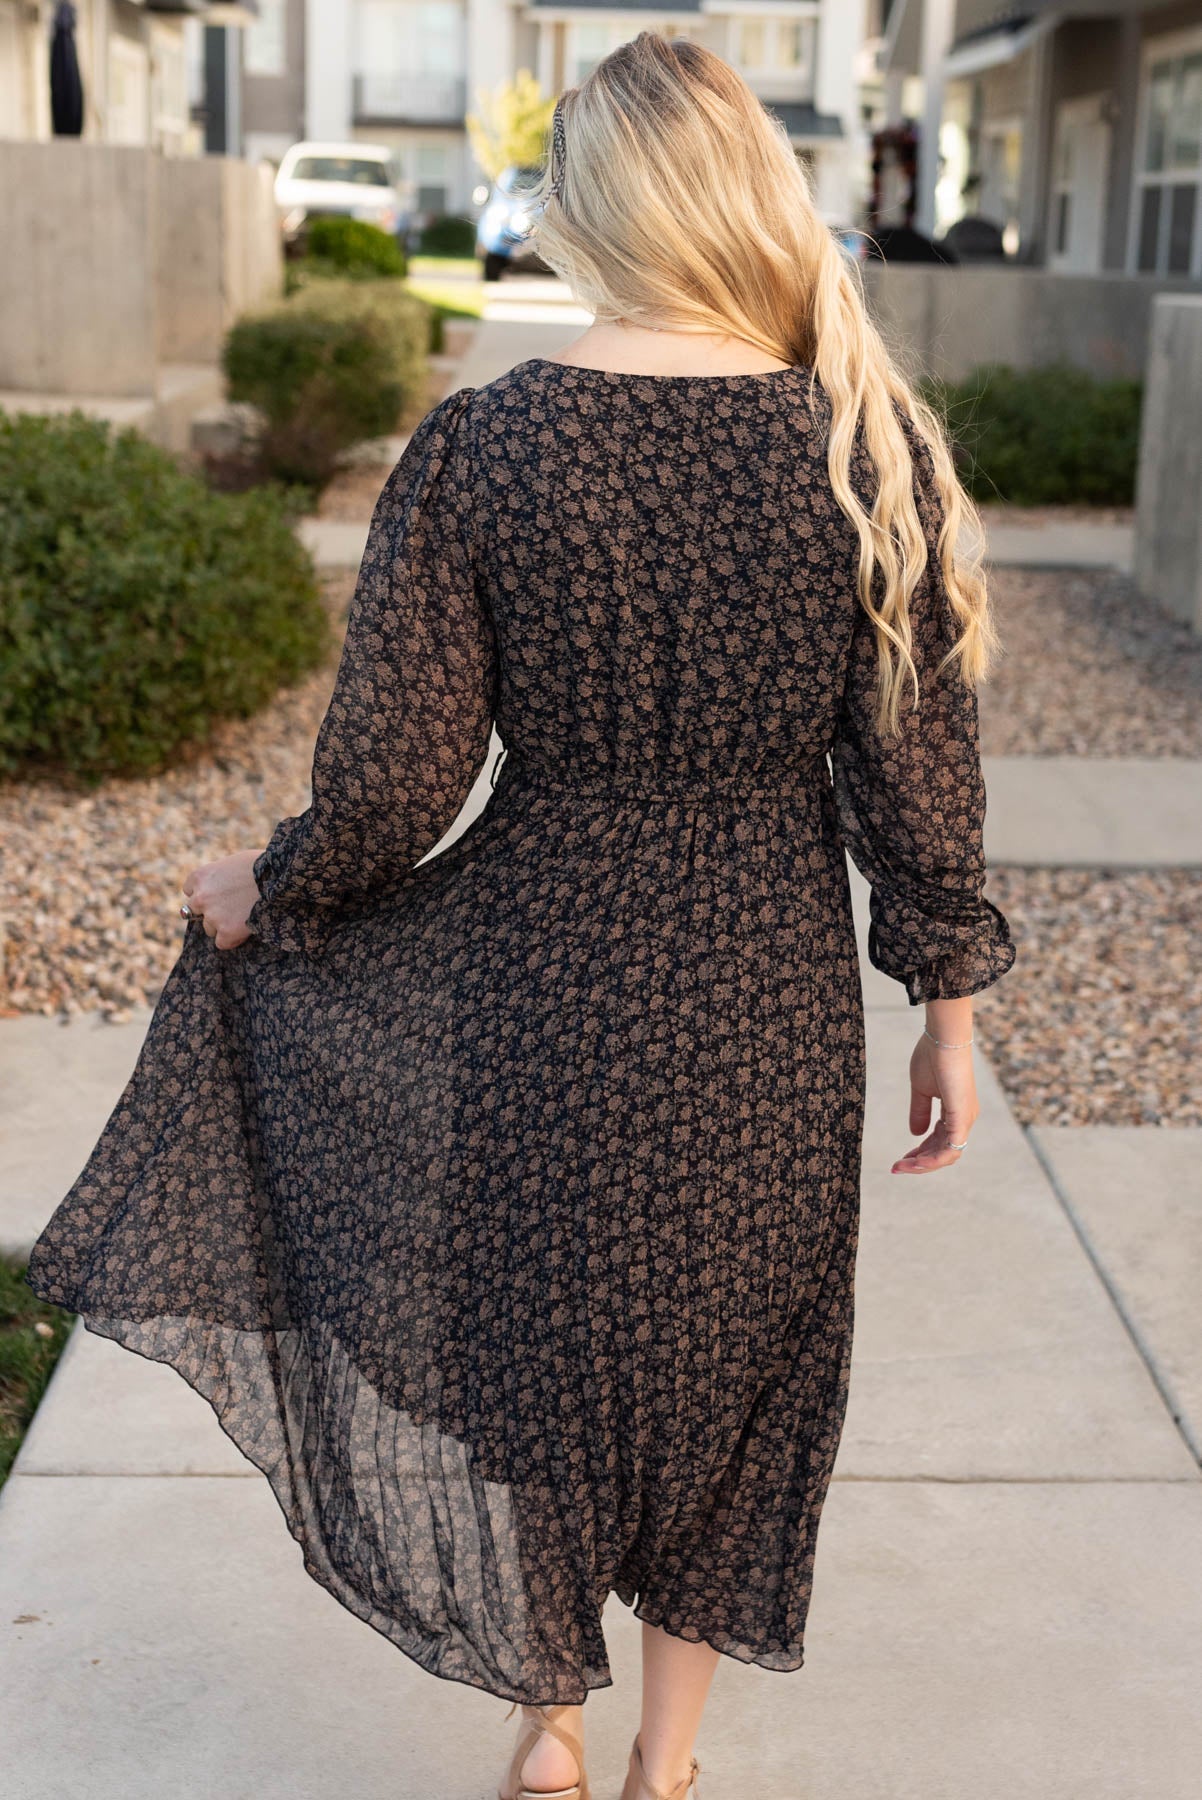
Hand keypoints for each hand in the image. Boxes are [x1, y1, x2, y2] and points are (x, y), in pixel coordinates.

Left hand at [180, 848, 261, 951]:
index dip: (205, 892)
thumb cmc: (263, 865)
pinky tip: (245, 930)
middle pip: (195, 911)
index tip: (218, 894)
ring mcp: (212, 916)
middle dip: (210, 910)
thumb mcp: (234, 862)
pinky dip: (232, 939)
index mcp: (200, 876)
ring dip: (222, 925)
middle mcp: (201, 897)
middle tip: (230, 908)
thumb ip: (220, 876)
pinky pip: (222, 943)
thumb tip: (221, 886)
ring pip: (209, 928)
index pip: (189, 890)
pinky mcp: (226, 932)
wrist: (280, 880)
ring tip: (243, 917)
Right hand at [892, 1029, 979, 1173]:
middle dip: (919, 1163)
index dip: (920, 1153)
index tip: (900, 1159)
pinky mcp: (962, 1118)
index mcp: (955, 1112)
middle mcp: (964, 1118)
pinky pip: (950, 1149)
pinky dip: (933, 1160)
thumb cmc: (933, 1056)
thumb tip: (915, 1133)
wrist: (943, 1038)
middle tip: (896, 1168)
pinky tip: (915, 1162)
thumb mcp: (921, 1089)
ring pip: (947, 1156)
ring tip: (901, 1167)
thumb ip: (920, 1111)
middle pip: (943, 1153)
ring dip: (923, 1165)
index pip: (939, 1142)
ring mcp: (965, 1119)